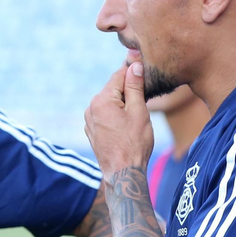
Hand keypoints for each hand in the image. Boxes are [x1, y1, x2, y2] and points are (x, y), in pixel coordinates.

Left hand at [84, 60, 153, 176]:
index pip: (119, 75)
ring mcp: (89, 121)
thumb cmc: (134, 144)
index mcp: (102, 100)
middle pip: (113, 89)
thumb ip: (135, 86)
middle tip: (146, 98)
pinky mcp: (92, 131)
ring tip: (137, 116)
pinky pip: (105, 115)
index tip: (143, 62)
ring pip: (110, 103)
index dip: (133, 69)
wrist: (123, 174)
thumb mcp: (139, 111)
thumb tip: (134, 64)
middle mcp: (91, 108)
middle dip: (129, 90)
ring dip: (123, 103)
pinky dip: (116, 115)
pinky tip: (126, 126)